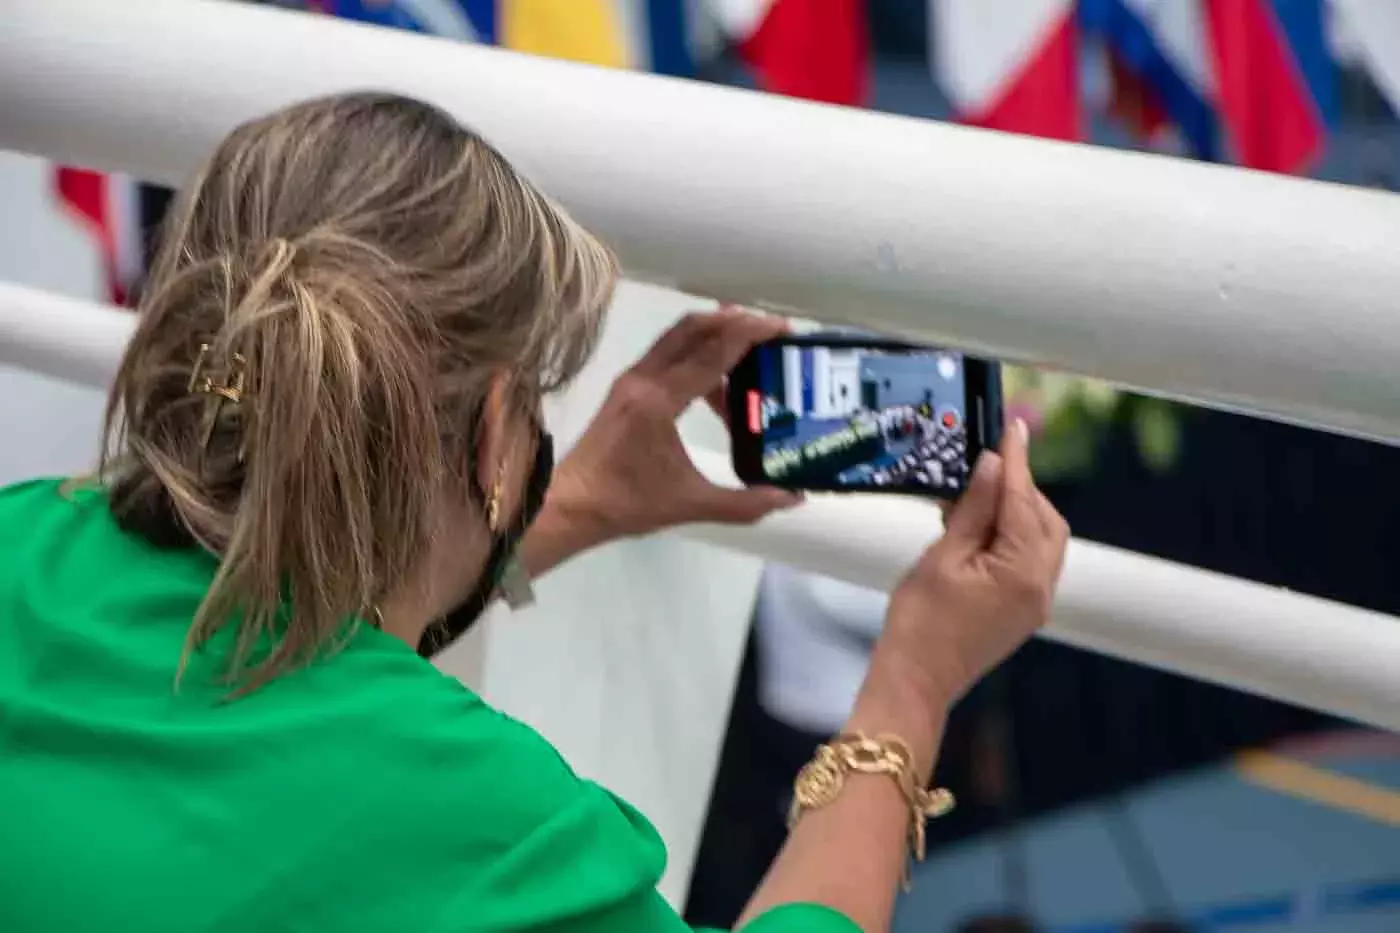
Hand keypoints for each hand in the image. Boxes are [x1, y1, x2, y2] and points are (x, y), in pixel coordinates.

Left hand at [548, 307, 803, 544]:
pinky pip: (666, 355)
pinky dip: (696, 355)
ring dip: (715, 336)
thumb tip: (791, 497)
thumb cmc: (627, 504)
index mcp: (659, 402)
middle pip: (693, 329)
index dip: (750, 335)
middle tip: (771, 331)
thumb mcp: (692, 505)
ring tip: (750, 354)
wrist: (570, 505)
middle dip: (735, 322)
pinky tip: (718, 383)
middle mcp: (643, 380)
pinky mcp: (625, 388)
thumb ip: (745, 503)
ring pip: (677, 338)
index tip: (782, 328)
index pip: (712, 354)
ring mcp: (631, 380)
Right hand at [869, 420, 1069, 712]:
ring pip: (1040, 539)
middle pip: (1044, 519)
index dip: (1016, 461)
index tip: (1011, 428)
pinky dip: (1012, 536)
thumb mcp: (942, 555)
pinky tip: (978, 528)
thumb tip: (992, 466)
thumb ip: (973, 509)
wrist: (915, 680)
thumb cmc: (919, 622)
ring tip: (975, 496)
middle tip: (986, 464)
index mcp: (1023, 572)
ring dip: (1016, 511)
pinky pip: (1029, 560)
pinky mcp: (1022, 611)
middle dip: (1020, 487)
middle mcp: (1041, 587)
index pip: (1023, 501)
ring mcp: (1035, 602)